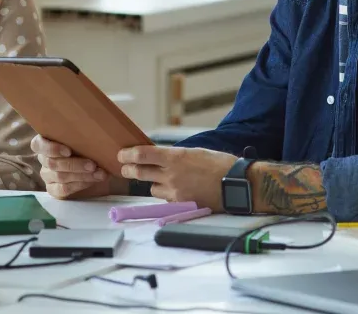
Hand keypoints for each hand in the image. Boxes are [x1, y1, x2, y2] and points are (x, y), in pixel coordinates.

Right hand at [32, 135, 123, 199]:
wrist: (94, 165)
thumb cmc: (86, 145)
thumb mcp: (84, 137)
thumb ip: (84, 133)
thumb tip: (97, 129)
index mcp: (45, 142)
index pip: (38, 145)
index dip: (52, 149)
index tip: (68, 151)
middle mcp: (44, 159)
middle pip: (53, 164)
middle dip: (75, 164)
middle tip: (93, 165)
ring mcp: (47, 175)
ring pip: (60, 177)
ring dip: (82, 175)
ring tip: (99, 173)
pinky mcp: (54, 189)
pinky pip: (63, 189)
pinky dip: (80, 185)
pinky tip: (93, 180)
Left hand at [118, 146, 236, 210]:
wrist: (236, 184)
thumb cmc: (220, 165)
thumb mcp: (195, 153)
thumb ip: (176, 156)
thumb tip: (161, 157)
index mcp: (175, 157)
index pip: (143, 155)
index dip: (128, 155)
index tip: (121, 155)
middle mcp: (172, 174)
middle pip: (140, 173)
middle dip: (130, 170)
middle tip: (125, 168)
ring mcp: (175, 191)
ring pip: (153, 188)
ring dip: (155, 184)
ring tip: (165, 180)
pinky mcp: (181, 205)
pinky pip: (166, 200)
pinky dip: (169, 195)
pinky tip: (181, 191)